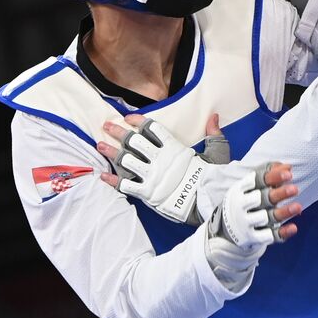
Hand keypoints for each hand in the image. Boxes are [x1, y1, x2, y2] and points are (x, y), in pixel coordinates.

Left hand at [98, 113, 300, 236]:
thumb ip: (214, 134)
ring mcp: (151, 175)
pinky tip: (102, 175)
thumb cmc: (213, 178)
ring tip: (99, 145)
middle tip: (106, 125)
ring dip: (111, 152)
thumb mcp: (218, 153)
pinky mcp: (147, 193)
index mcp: (174, 148)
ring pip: (125, 160)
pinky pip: (125, 185)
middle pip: (133, 141)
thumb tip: (213, 116)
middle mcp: (159, 159)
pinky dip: (113, 180)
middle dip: (118, 132)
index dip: (138, 121)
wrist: (208, 201)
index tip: (128, 118)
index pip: (152, 128)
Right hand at [210, 163, 301, 245]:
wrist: (225, 229)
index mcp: (241, 189)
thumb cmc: (245, 200)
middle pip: (261, 198)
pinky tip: (293, 228)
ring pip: (267, 217)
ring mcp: (247, 222)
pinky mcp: (253, 237)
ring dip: (283, 212)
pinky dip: (281, 233)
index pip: (256, 180)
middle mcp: (243, 205)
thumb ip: (270, 174)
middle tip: (295, 189)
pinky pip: (268, 236)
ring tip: (298, 207)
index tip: (289, 174)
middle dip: (278, 194)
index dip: (273, 177)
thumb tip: (288, 167)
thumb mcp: (250, 186)